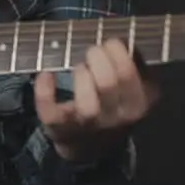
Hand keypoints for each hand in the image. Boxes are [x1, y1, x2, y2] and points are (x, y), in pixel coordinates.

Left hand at [34, 39, 157, 162]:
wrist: (92, 145)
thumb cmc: (112, 102)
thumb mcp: (132, 85)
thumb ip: (133, 62)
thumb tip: (121, 38)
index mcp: (138, 102)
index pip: (128, 73)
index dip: (116, 50)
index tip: (109, 43)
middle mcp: (117, 118)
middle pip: (107, 83)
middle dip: (96, 57)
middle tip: (92, 53)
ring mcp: (88, 126)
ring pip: (86, 104)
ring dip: (80, 75)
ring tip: (80, 68)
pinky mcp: (61, 130)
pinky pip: (51, 112)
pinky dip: (45, 91)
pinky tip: (47, 75)